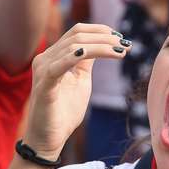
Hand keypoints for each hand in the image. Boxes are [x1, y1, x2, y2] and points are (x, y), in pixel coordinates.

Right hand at [23, 24, 130, 158]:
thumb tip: (103, 44)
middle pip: (77, 35)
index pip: (77, 32)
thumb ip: (86, 62)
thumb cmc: (64, 111)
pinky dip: (76, 56)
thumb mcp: (81, 80)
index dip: (100, 30)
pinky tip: (90, 53)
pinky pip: (59, 65)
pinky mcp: (44, 85)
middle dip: (105, 37)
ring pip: (73, 46)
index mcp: (55, 56)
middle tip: (125, 44)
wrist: (48, 138)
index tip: (121, 38)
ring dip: (101, 46)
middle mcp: (46, 58)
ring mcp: (43, 70)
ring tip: (120, 52)